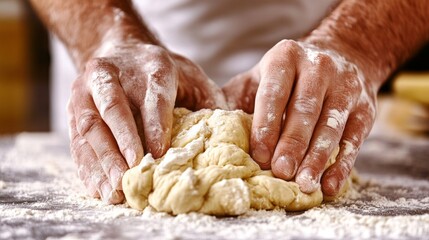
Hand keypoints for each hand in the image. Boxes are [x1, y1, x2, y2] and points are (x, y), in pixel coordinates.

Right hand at [68, 42, 226, 203]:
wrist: (120, 51)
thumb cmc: (161, 72)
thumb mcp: (192, 77)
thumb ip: (208, 102)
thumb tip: (225, 134)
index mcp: (152, 66)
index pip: (154, 96)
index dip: (156, 124)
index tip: (159, 152)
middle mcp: (114, 73)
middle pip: (114, 109)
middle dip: (122, 145)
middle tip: (131, 176)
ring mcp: (88, 89)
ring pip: (91, 126)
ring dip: (102, 161)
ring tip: (115, 190)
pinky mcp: (75, 107)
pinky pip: (77, 138)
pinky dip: (87, 165)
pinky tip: (98, 188)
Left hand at [223, 39, 376, 195]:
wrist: (339, 55)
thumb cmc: (287, 76)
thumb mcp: (260, 76)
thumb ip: (238, 98)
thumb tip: (211, 125)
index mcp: (286, 58)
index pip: (275, 93)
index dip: (267, 125)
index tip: (259, 154)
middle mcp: (319, 68)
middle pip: (304, 111)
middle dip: (292, 144)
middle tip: (280, 172)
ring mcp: (346, 87)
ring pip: (331, 126)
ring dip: (317, 158)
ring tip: (304, 184)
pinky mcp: (365, 107)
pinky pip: (353, 139)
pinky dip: (342, 165)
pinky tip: (330, 185)